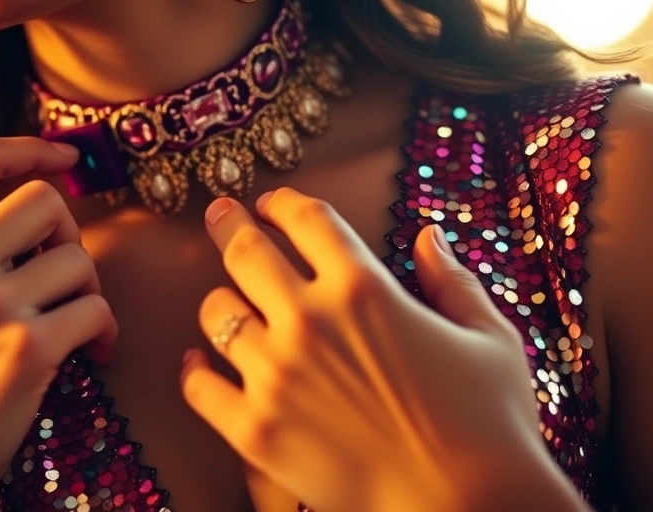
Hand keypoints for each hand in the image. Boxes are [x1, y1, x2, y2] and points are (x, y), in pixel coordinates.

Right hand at [0, 137, 116, 511]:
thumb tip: (31, 201)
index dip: (32, 146)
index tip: (65, 157)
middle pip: (43, 200)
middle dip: (68, 233)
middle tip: (62, 275)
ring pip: (79, 259)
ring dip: (87, 292)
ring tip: (71, 324)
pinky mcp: (24, 350)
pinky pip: (96, 311)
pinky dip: (104, 332)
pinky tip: (90, 353)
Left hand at [181, 187, 576, 511]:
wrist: (467, 508)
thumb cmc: (489, 425)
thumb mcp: (490, 339)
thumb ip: (454, 282)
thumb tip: (430, 238)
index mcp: (363, 288)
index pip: (307, 220)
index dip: (284, 203)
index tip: (273, 204)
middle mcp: (309, 321)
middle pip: (245, 251)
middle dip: (227, 224)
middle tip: (218, 215)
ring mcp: (275, 376)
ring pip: (216, 313)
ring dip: (220, 302)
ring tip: (225, 303)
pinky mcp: (255, 429)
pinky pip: (200, 386)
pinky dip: (195, 370)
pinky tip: (197, 362)